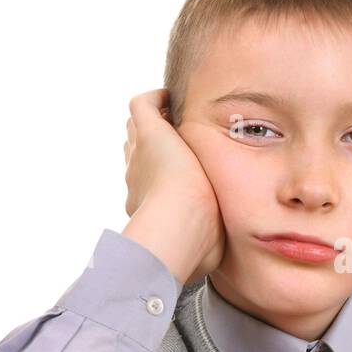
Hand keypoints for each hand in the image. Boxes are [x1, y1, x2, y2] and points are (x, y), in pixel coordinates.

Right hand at [122, 88, 225, 284]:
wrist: (182, 226)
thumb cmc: (195, 245)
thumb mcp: (204, 247)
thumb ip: (208, 244)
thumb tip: (216, 254)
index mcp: (147, 203)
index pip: (144, 181)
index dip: (156, 173)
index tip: (175, 171)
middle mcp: (136, 177)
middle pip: (135, 153)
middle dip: (151, 146)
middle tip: (175, 141)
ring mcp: (140, 154)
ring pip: (136, 129)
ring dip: (153, 121)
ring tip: (174, 116)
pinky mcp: (150, 133)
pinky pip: (142, 105)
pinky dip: (155, 98)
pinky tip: (171, 97)